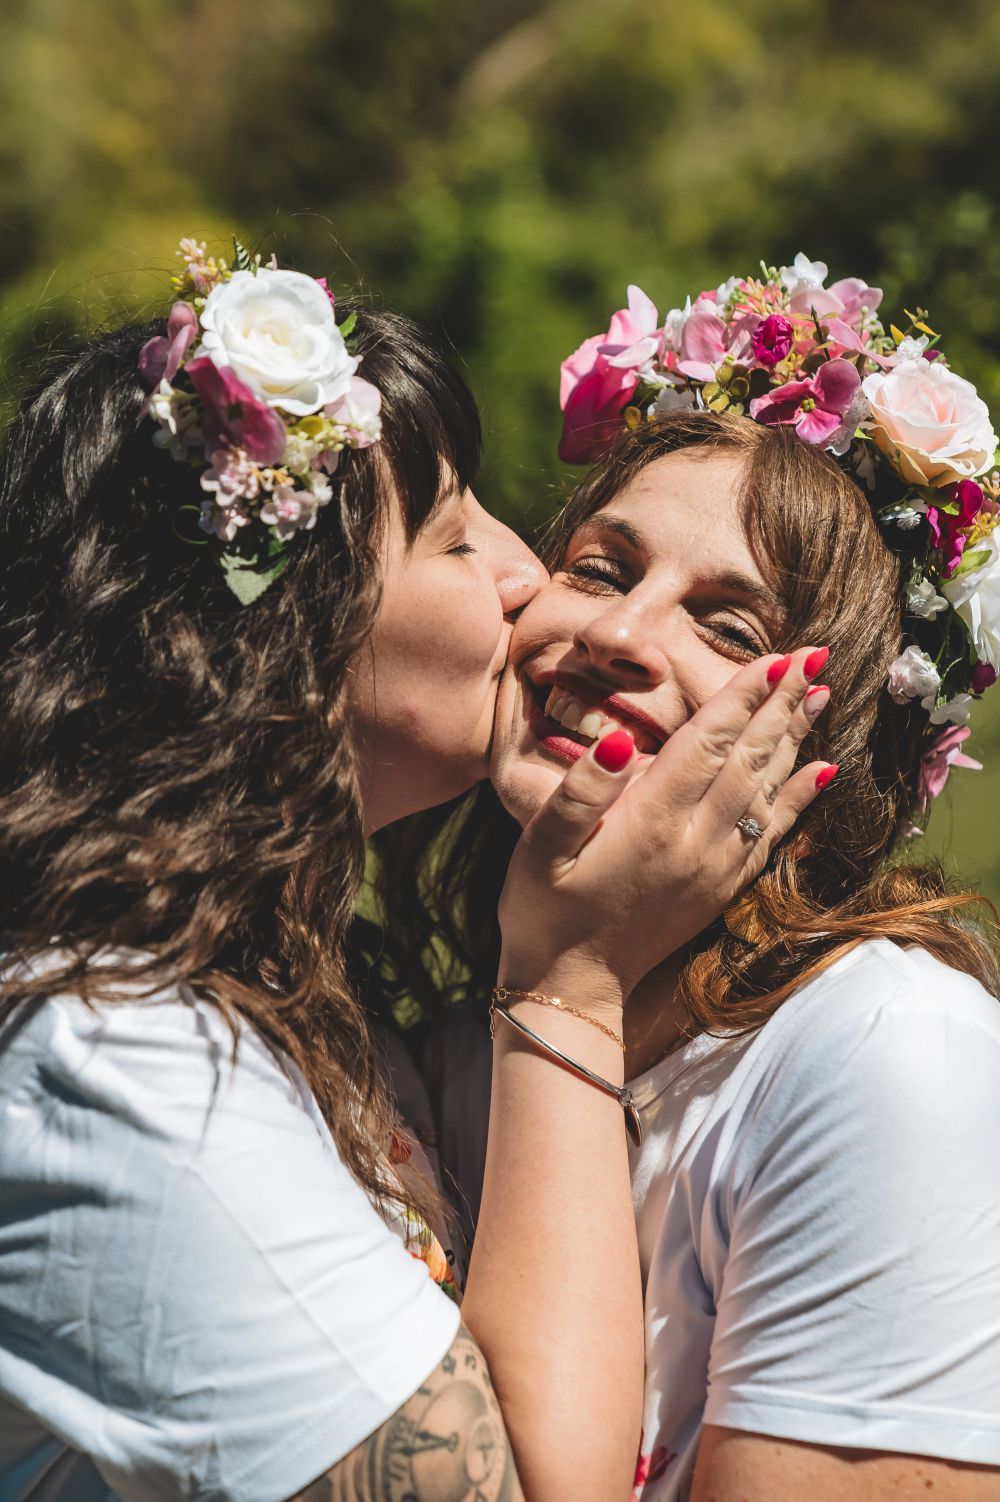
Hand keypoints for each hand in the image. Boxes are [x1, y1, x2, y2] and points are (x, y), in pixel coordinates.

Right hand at [498, 647, 832, 1008]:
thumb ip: (581, 790)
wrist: (570, 990)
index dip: (740, 697)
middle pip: (748, 759)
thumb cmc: (543, 912)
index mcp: (650, 822)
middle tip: (815, 656)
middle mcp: (694, 843)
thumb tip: (620, 739)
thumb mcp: (539, 846)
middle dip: (781, 704)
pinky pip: (772, 836)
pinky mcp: (720, 889)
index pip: (707, 744)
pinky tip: (819, 772)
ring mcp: (714, 868)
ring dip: (796, 740)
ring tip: (821, 697)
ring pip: (768, 791)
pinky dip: (798, 799)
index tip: (775, 658)